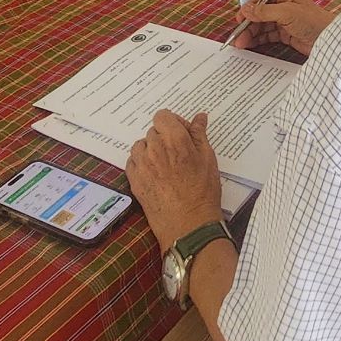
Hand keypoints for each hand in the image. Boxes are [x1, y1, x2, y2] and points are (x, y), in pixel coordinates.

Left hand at [126, 110, 223, 251]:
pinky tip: (154, 173)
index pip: (162, 116)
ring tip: (164, 163)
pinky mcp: (134, 180)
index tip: (181, 133)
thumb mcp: (207, 159)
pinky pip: (132, 162)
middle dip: (164, 137)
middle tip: (177, 152)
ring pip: (140, 146)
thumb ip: (199, 135)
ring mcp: (142, 165)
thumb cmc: (203, 193)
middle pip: (153, 131)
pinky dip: (141, 163)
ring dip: (150, 149)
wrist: (189, 225)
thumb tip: (199, 118)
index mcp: (175, 140)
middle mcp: (155, 149)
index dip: (172, 122)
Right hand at [234, 0, 334, 56]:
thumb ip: (265, 12)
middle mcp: (284, 6)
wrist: (331, 41)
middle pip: (260, 14)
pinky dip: (259, 40)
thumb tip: (246, 9)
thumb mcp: (287, 13)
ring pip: (263, 26)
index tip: (240, 19)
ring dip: (251, 34)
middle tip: (238, 37)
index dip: (250, 8)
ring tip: (241, 44)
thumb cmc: (314, 21)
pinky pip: (269, 36)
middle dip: (248, 25)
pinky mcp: (287, 35)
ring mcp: (285, 21)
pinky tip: (250, 45)